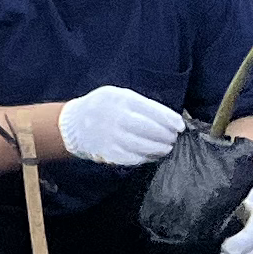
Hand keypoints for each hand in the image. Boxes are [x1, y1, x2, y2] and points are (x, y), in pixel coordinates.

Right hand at [56, 84, 187, 166]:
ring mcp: (112, 137)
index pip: (153, 111)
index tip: (180, 126)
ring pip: (145, 146)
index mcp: (120, 100)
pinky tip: (152, 154)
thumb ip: (142, 105)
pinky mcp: (110, 153)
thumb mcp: (118, 95)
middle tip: (174, 138)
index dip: (170, 120)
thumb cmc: (102, 108)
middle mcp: (116, 117)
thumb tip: (171, 119)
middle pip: (151, 130)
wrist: (72, 124)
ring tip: (166, 148)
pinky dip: (147, 157)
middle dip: (167, 136)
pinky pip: (135, 158)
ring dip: (160, 148)